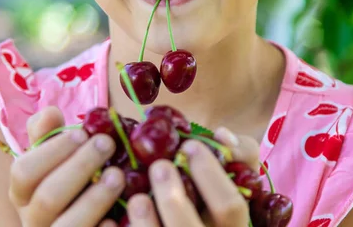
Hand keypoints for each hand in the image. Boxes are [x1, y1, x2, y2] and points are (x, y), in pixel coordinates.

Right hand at [8, 107, 125, 226]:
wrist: (88, 216)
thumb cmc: (70, 176)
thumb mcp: (55, 154)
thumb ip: (48, 132)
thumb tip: (50, 113)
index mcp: (22, 192)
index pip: (23, 171)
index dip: (52, 150)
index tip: (82, 132)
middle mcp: (33, 219)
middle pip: (47, 197)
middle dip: (79, 167)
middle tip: (107, 144)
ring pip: (68, 226)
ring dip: (94, 199)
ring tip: (119, 175)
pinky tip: (120, 215)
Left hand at [125, 128, 259, 226]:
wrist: (186, 220)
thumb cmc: (211, 192)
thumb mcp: (232, 175)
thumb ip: (238, 152)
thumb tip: (221, 135)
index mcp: (232, 224)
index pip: (231, 206)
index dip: (210, 175)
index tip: (189, 145)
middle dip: (173, 199)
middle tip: (159, 166)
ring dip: (148, 221)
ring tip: (137, 198)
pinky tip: (114, 221)